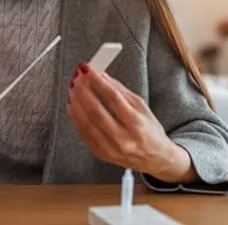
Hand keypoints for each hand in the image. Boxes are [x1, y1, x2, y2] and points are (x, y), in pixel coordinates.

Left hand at [67, 63, 194, 182]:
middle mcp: (123, 139)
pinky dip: (75, 117)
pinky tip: (73, 104)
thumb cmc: (150, 131)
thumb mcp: (142, 107)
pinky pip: (83, 133)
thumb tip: (102, 76)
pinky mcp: (100, 154)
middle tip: (77, 77)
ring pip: (86, 123)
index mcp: (137, 124)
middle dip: (83, 91)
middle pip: (96, 112)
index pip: (113, 99)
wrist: (154, 159)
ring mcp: (110, 149)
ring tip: (73, 88)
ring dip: (76, 103)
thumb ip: (121, 91)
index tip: (88, 70)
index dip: (98, 82)